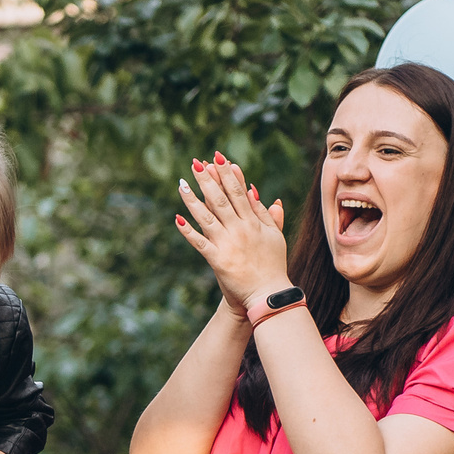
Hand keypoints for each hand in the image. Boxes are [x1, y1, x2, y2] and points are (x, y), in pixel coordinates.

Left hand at [174, 153, 289, 316]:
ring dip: (193, 199)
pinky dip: (188, 231)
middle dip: (208, 179)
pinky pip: (200, 242)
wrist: (267, 294)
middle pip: (221, 199)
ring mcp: (228, 243)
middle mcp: (241, 229)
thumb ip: (268, 215)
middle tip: (196, 162)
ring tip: (181, 183)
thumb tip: (262, 193)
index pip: (238, 192)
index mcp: (254, 222)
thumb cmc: (272, 265)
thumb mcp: (275, 236)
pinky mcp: (218, 259)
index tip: (219, 158)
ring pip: (208, 216)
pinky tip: (177, 219)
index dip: (228, 174)